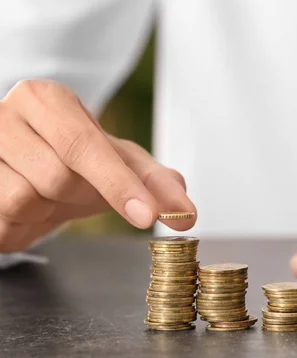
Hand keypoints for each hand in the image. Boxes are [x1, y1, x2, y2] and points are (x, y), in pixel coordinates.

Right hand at [0, 79, 195, 251]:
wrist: (20, 165)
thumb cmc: (72, 159)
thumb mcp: (118, 161)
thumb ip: (153, 181)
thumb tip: (185, 213)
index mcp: (47, 99)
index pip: (86, 144)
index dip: (118, 183)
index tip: (148, 215)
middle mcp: (6, 114)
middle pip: (58, 177)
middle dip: (80, 197)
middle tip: (79, 192)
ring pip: (23, 200)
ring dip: (46, 211)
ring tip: (47, 195)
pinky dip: (20, 224)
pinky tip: (25, 207)